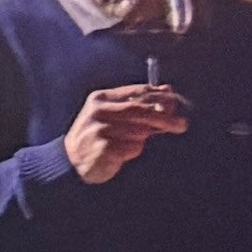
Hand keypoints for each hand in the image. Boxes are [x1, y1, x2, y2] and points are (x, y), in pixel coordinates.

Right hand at [61, 79, 192, 184]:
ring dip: (143, 139)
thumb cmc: (98, 136)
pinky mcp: (102, 148)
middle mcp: (98, 111)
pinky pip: (132, 147)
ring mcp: (98, 130)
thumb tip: (167, 90)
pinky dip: (134, 151)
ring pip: (140, 131)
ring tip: (133, 143)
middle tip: (181, 124)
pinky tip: (123, 154)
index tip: (176, 105)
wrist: (70, 162)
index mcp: (101, 98)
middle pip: (141, 110)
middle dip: (165, 117)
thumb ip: (137, 102)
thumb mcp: (113, 114)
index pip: (138, 92)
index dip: (160, 98)